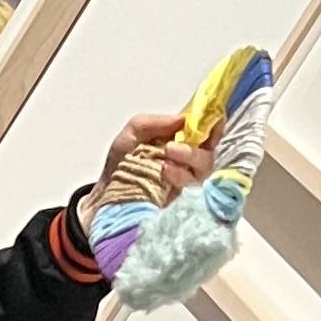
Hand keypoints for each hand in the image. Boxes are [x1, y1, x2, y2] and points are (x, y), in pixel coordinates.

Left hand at [85, 110, 209, 215]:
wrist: (106, 192)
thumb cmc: (122, 162)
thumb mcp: (133, 133)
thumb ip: (154, 123)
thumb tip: (182, 119)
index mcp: (182, 141)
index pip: (209, 132)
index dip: (214, 126)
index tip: (211, 122)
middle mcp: (189, 162)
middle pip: (207, 155)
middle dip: (192, 151)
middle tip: (169, 148)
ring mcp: (187, 183)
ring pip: (201, 174)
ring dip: (185, 167)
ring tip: (163, 165)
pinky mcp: (182, 201)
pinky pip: (191, 193)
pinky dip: (179, 182)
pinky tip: (164, 178)